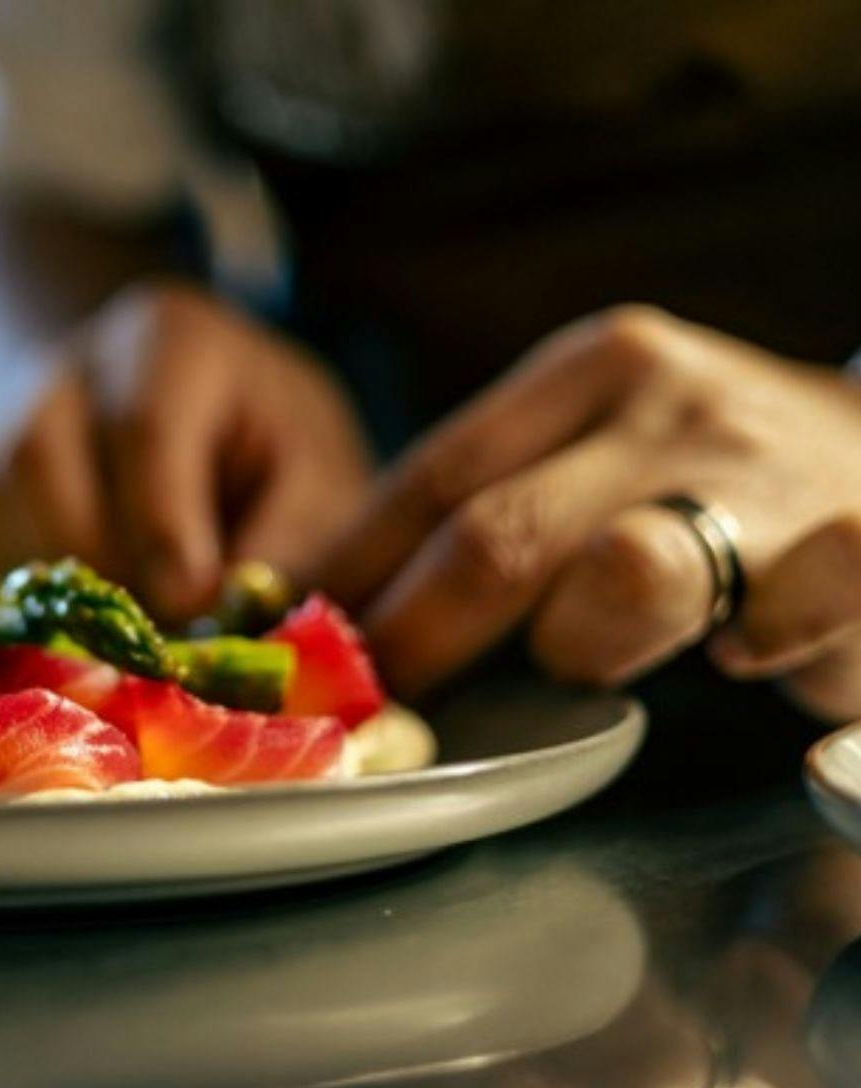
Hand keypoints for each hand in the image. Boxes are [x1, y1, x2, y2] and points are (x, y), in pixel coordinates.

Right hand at [0, 284, 371, 622]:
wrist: (217, 431)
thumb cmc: (276, 460)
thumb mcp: (320, 484)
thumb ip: (290, 543)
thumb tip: (225, 622)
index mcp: (170, 340)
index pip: (143, 427)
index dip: (162, 528)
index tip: (192, 604)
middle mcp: (69, 365)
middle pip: (39, 459)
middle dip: (101, 562)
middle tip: (157, 633)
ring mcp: (2, 418)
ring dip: (48, 582)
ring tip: (120, 627)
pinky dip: (7, 589)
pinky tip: (74, 617)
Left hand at [320, 306, 860, 718]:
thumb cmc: (720, 471)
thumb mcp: (608, 440)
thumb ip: (504, 496)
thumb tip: (347, 596)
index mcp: (595, 369)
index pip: (434, 477)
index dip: (353, 572)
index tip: (298, 639)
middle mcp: (673, 405)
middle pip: (497, 535)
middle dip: (415, 638)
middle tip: (372, 703)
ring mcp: (767, 477)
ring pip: (625, 577)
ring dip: (575, 647)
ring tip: (582, 663)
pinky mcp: (856, 550)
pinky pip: (781, 622)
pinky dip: (752, 651)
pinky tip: (743, 656)